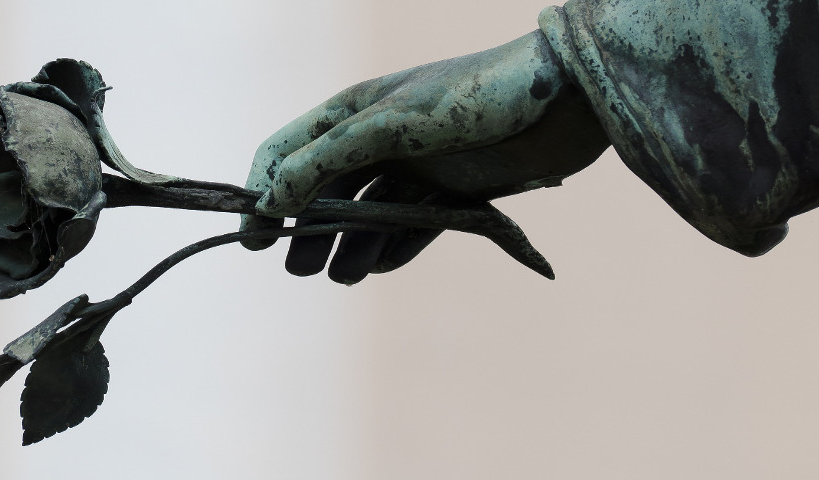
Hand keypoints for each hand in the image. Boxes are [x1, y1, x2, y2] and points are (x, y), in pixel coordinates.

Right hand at [241, 30, 609, 283]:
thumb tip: (272, 200)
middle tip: (296, 269)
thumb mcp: (392, 125)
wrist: (566, 99)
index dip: (262, 191)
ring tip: (341, 277)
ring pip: (368, 212)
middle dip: (306, 227)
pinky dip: (393, 246)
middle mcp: (380, 138)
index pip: (288, 151)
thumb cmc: (476, 96)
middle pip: (325, 188)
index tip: (252, 239)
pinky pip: (411, 225)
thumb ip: (329, 160)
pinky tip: (379, 267)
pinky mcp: (453, 189)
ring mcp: (417, 164)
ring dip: (350, 244)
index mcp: (355, 111)